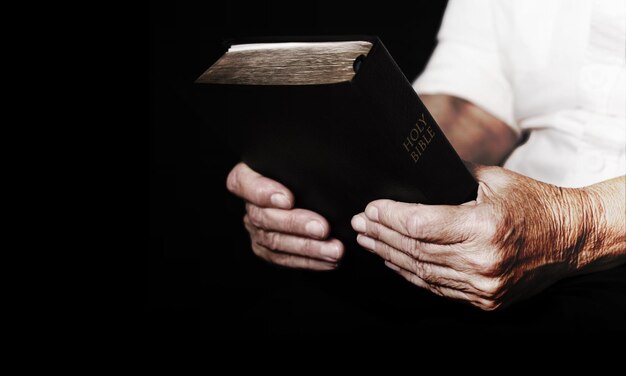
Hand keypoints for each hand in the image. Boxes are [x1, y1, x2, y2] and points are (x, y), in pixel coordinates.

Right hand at [227, 162, 343, 269]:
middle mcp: (249, 204)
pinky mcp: (265, 249)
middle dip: (296, 224)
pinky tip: (328, 260)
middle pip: (263, 216)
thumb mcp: (301, 161)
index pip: (243, 183)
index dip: (263, 192)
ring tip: (334, 249)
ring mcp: (255, 229)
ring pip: (275, 241)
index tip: (288, 199)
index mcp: (248, 176)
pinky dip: (309, 261)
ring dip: (308, 247)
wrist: (311, 194)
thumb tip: (328, 156)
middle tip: (323, 228)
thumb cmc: (307, 171)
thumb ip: (303, 161)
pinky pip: (284, 259)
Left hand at [351, 164, 595, 309]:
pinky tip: (395, 262)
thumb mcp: (494, 180)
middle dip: (381, 236)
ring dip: (390, 256)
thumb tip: (413, 173)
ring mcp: (484, 285)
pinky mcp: (485, 299)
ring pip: (422, 272)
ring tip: (369, 242)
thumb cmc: (534, 203)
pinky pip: (438, 288)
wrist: (571, 238)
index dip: (390, 217)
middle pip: (415, 249)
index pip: (420, 225)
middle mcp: (482, 261)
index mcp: (484, 226)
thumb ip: (451, 176)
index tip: (371, 208)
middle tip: (360, 224)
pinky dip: (413, 274)